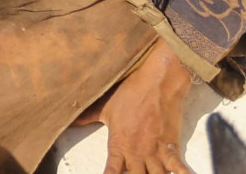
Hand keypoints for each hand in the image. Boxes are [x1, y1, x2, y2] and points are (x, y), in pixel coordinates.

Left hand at [99, 41, 194, 173]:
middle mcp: (136, 152)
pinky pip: (178, 166)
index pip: (111, 171)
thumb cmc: (129, 92)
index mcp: (119, 144)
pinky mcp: (171, 146)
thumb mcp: (104, 106)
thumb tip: (68, 120)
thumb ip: (87, 117)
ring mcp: (154, 151)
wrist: (156, 80)